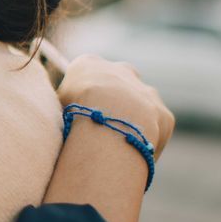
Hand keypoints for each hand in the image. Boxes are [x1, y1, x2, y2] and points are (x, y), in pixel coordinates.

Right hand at [56, 54, 174, 157]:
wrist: (109, 121)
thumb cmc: (73, 113)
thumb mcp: (57, 102)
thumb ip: (65, 102)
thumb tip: (66, 114)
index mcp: (89, 64)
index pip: (85, 74)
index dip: (82, 95)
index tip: (79, 114)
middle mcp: (121, 70)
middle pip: (118, 83)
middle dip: (114, 101)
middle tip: (103, 128)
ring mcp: (146, 91)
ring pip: (141, 106)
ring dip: (132, 122)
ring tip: (118, 147)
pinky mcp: (163, 114)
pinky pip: (155, 130)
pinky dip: (146, 142)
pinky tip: (133, 158)